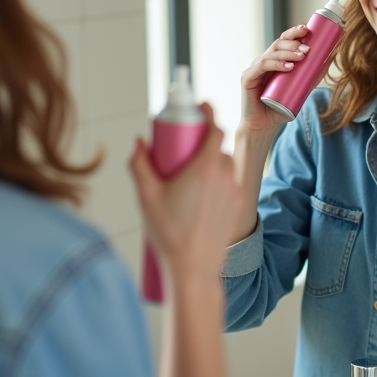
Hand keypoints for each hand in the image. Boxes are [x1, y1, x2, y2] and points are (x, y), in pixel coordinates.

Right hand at [129, 104, 243, 287]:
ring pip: (225, 166)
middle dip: (202, 143)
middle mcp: (225, 176)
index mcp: (205, 167)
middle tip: (183, 150)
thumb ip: (139, 164)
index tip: (200, 107)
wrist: (193, 269)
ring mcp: (234, 192)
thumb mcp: (146, 195)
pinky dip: (217, 183)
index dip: (208, 113)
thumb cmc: (169, 234)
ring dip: (210, 164)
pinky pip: (229, 185)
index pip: (214, 127)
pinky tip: (199, 197)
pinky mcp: (238, 207)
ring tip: (189, 177)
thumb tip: (138, 143)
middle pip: (217, 147)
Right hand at [238, 24, 311, 135]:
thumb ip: (313, 74)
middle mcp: (263, 61)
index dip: (294, 33)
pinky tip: (289, 67)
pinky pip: (262, 66)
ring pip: (271, 53)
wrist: (263, 126)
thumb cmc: (280, 107)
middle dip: (294, 42)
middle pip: (278, 43)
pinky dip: (276, 64)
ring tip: (303, 56)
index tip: (308, 30)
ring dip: (288, 52)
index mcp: (274, 61)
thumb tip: (331, 56)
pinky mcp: (247, 78)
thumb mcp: (301, 88)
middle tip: (309, 48)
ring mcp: (254, 69)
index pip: (284, 41)